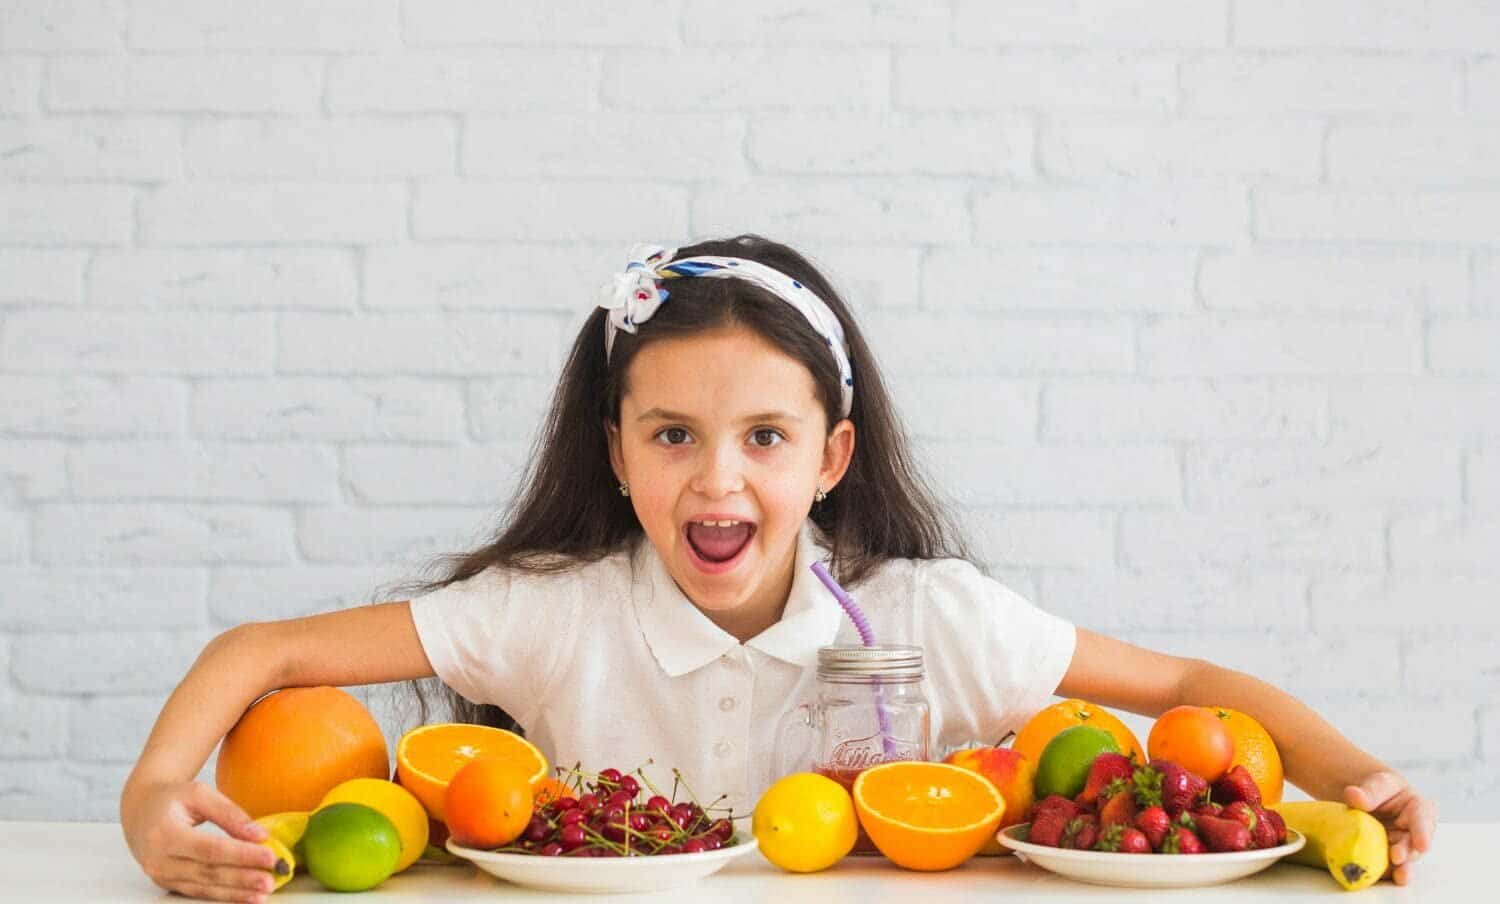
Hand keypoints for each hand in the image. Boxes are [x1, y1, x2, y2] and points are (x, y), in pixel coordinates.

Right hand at [121, 780, 279, 902]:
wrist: (140, 811)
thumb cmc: (172, 799)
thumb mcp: (199, 793)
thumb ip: (229, 813)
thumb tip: (259, 834)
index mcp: (165, 834)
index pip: (210, 849)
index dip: (241, 854)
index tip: (270, 856)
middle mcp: (159, 860)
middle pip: (209, 872)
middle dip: (243, 878)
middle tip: (272, 879)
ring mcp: (161, 875)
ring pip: (204, 887)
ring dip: (236, 892)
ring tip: (263, 893)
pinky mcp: (167, 883)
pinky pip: (198, 892)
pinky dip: (223, 895)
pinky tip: (245, 896)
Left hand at [1344, 770, 1436, 885]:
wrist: (1366, 800)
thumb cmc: (1380, 789)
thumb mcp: (1378, 783)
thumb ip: (1370, 791)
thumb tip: (1353, 795)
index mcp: (1419, 810)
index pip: (1422, 820)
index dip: (1422, 833)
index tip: (1422, 844)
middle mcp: (1413, 833)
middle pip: (1413, 845)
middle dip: (1407, 853)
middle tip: (1397, 857)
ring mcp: (1400, 847)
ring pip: (1403, 861)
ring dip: (1400, 869)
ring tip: (1398, 876)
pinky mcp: (1387, 858)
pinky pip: (1386, 867)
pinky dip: (1382, 873)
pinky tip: (1376, 877)